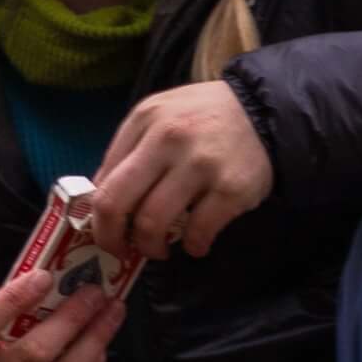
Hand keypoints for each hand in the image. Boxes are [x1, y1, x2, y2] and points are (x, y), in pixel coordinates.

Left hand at [89, 80, 271, 262]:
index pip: (103, 180)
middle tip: (120, 249)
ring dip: (151, 247)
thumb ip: (129, 150)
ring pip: (153, 222)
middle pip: (117, 203)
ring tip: (159, 249)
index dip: (97, 216)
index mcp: (144, 121)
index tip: (105, 230)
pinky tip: (196, 244)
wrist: (264, 111)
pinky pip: (199, 231)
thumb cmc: (202, 118)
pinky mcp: (231, 188)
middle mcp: (167, 139)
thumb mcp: (158, 117)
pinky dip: (193, 246)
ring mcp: (200, 164)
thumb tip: (101, 198)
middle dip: (111, 237)